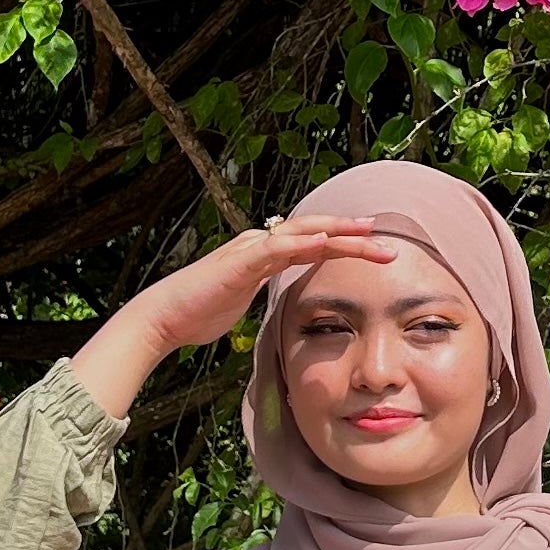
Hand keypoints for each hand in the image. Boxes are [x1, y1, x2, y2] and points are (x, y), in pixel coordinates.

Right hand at [69, 215, 389, 419]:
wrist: (166, 317)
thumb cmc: (200, 312)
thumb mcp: (243, 300)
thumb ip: (264, 290)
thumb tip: (284, 295)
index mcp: (262, 254)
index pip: (310, 243)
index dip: (341, 240)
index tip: (371, 244)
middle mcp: (258, 245)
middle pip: (313, 232)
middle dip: (350, 233)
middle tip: (384, 236)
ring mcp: (249, 250)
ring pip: (302, 233)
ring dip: (338, 232)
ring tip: (367, 232)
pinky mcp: (239, 262)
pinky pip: (276, 248)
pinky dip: (302, 242)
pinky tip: (325, 240)